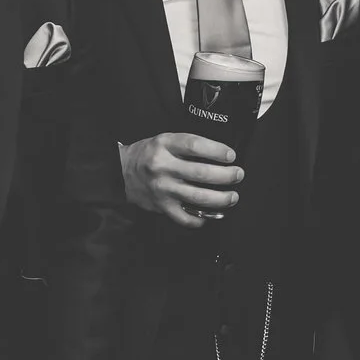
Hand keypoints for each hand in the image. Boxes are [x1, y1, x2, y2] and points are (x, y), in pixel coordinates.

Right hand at [118, 133, 242, 227]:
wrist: (121, 172)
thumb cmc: (149, 154)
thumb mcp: (165, 140)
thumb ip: (188, 145)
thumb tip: (220, 154)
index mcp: (165, 146)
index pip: (195, 146)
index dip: (217, 151)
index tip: (231, 156)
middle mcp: (163, 167)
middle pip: (201, 173)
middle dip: (226, 176)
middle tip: (238, 175)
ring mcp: (163, 189)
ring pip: (198, 197)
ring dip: (221, 199)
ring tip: (233, 196)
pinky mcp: (161, 207)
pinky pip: (184, 218)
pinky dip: (200, 219)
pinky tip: (209, 215)